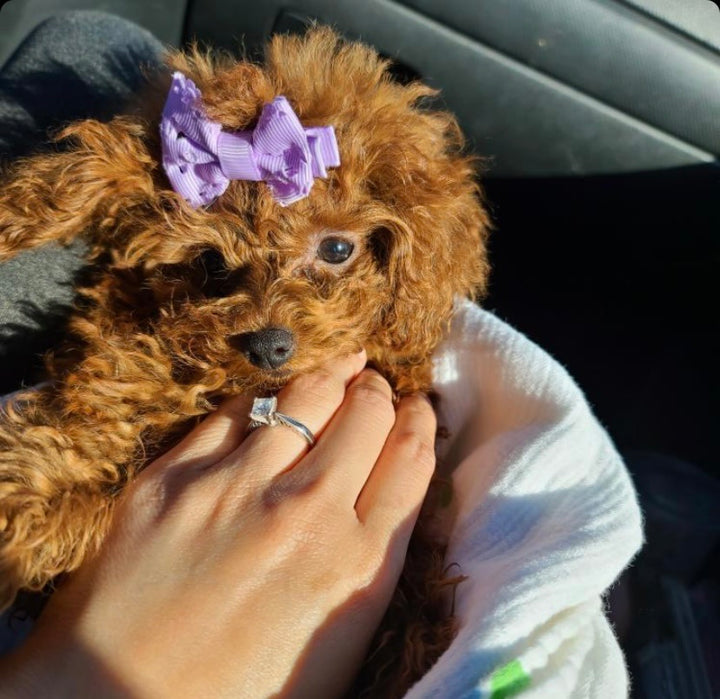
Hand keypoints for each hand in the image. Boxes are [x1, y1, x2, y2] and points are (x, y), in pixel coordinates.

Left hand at [0, 351, 435, 697]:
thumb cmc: (243, 694)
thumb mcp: (337, 642)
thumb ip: (369, 562)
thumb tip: (382, 494)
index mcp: (358, 566)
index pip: (411, 459)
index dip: (421, 420)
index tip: (417, 407)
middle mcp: (306, 515)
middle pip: (367, 414)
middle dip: (378, 392)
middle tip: (374, 387)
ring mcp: (236, 488)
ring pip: (307, 395)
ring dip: (333, 376)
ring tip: (342, 367)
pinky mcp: (174, 476)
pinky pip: (238, 410)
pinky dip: (267, 397)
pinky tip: (275, 397)